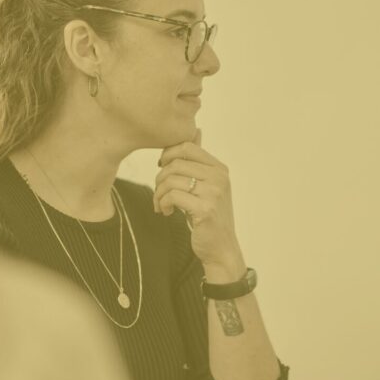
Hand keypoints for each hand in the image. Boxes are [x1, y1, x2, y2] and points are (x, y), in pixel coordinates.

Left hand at [154, 130, 243, 274]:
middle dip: (160, 178)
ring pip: (171, 180)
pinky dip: (162, 203)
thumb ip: (200, 161)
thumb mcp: (208, 185)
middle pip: (176, 163)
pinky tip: (165, 212)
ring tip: (161, 204)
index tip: (161, 168)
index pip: (187, 147)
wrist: (221, 248)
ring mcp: (214, 193)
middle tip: (159, 192)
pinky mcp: (205, 209)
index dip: (168, 154)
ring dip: (158, 193)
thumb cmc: (210, 216)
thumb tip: (197, 131)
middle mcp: (219, 178)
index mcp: (220, 169)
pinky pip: (172, 196)